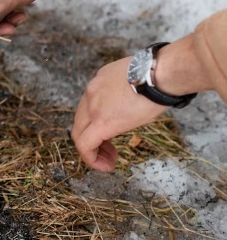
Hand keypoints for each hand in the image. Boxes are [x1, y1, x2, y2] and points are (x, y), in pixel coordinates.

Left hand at [72, 36, 210, 171]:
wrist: (160, 73)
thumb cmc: (158, 74)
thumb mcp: (135, 78)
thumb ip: (127, 89)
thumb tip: (135, 99)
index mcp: (100, 82)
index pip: (89, 106)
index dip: (95, 123)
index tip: (110, 134)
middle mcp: (91, 92)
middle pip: (81, 121)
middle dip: (92, 139)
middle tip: (109, 151)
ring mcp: (93, 106)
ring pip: (79, 133)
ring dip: (92, 150)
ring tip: (108, 161)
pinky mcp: (101, 121)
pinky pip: (85, 144)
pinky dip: (90, 158)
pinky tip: (105, 166)